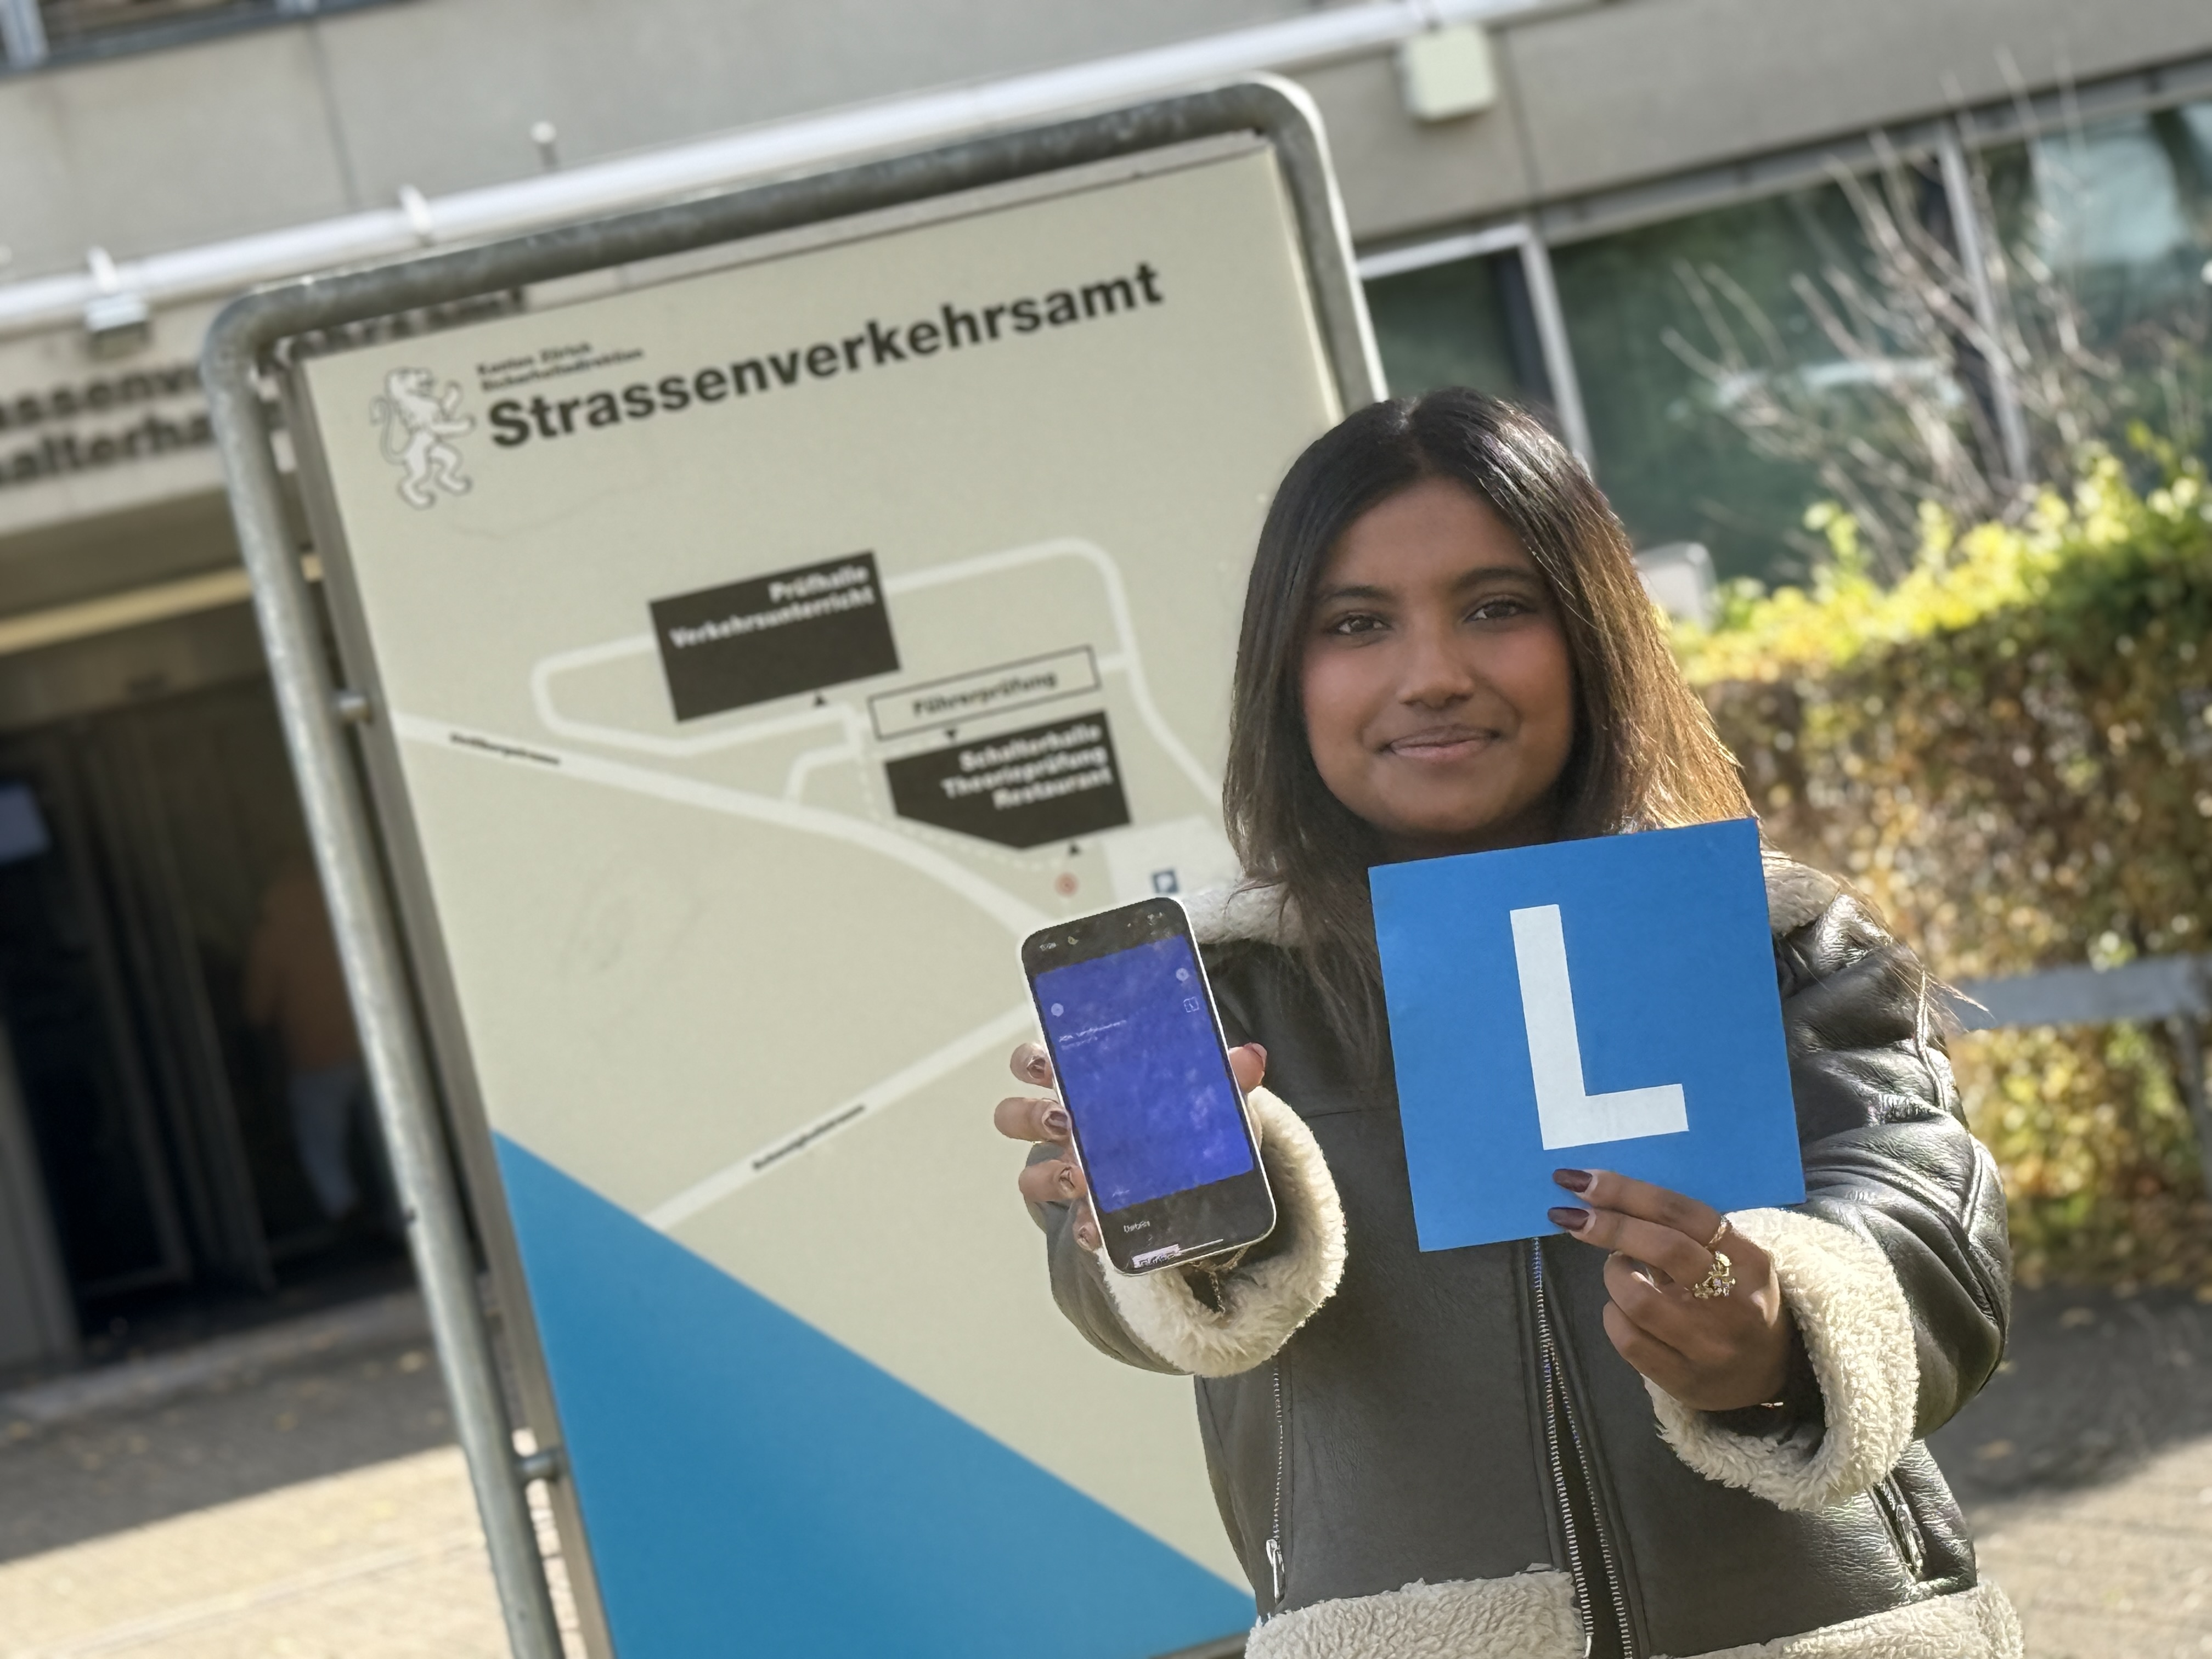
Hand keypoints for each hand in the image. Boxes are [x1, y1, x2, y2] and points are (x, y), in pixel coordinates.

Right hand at [996, 1040, 1266, 1250]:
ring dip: (1048, 1174)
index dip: (1029, 1061)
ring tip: (1079, 1177)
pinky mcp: (1090, 1218)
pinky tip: (1099, 1230)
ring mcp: (1071, 1174)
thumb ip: (1225, 1077)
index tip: (1044, 1066)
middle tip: (1064, 1120)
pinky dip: (1086, 1228)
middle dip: (1031, 1116)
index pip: (1036, 1063)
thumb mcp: (1209, 1099)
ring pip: (1030, 1175)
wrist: (1197, 1191)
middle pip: (1017, 1115)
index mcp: (1085, 1087)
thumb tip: (1250, 1057)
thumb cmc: (1184, 1127)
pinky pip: (1074, 1227)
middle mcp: (1067, 1129)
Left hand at [1549, 1169, 1791, 1411]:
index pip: (1684, 1214)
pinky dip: (1611, 1314)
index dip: (1628, 1192)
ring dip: (1613, 1275)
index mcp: (1749, 1261)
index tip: (1582, 1180)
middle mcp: (1735, 1303)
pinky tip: (1619, 1308)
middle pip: (1665, 1249)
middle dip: (1609, 1226)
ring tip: (1619, 1270)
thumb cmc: (1735, 1299)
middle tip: (1570, 1215)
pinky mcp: (1684, 1380)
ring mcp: (1710, 1346)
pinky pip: (1627, 1339)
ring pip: (1638, 1299)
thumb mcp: (1730, 1261)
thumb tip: (1605, 1197)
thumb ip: (1681, 1232)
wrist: (1766, 1374)